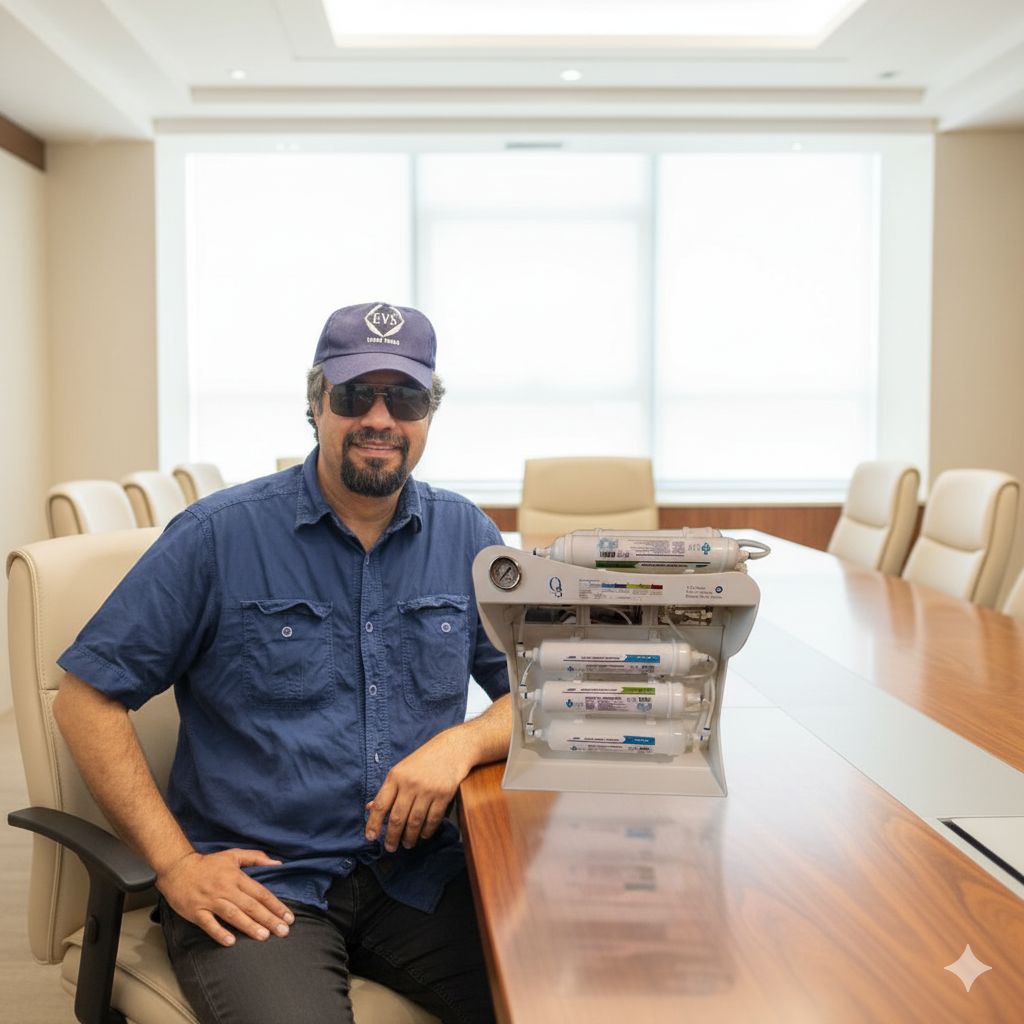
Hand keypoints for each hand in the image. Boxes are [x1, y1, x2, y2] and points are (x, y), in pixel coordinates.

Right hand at [156, 849, 294, 946]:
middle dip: (268, 919)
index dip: (275, 905)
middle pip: (250, 905)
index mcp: (236, 877)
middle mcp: (225, 889)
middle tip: (283, 931)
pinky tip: (230, 942)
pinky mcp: (195, 911)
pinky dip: (219, 932)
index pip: (260, 893)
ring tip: (264, 936)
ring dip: (249, 926)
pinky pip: (208, 924)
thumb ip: (256, 858)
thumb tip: (278, 863)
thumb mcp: (233, 855)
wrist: (177, 868)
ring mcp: (210, 901)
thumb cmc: (208, 863)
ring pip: (233, 914)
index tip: (289, 917)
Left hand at [365, 730, 471, 852]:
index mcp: (396, 776)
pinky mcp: (444, 795)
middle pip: (398, 817)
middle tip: (391, 848)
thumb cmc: (423, 760)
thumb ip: (388, 790)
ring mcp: (428, 790)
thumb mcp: (401, 770)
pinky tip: (423, 835)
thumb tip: (371, 808)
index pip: (381, 805)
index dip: (374, 823)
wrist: (452, 749)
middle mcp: (410, 784)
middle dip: (392, 837)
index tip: (371, 837)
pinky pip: (433, 819)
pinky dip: (427, 830)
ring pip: (415, 821)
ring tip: (407, 844)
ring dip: (410, 837)